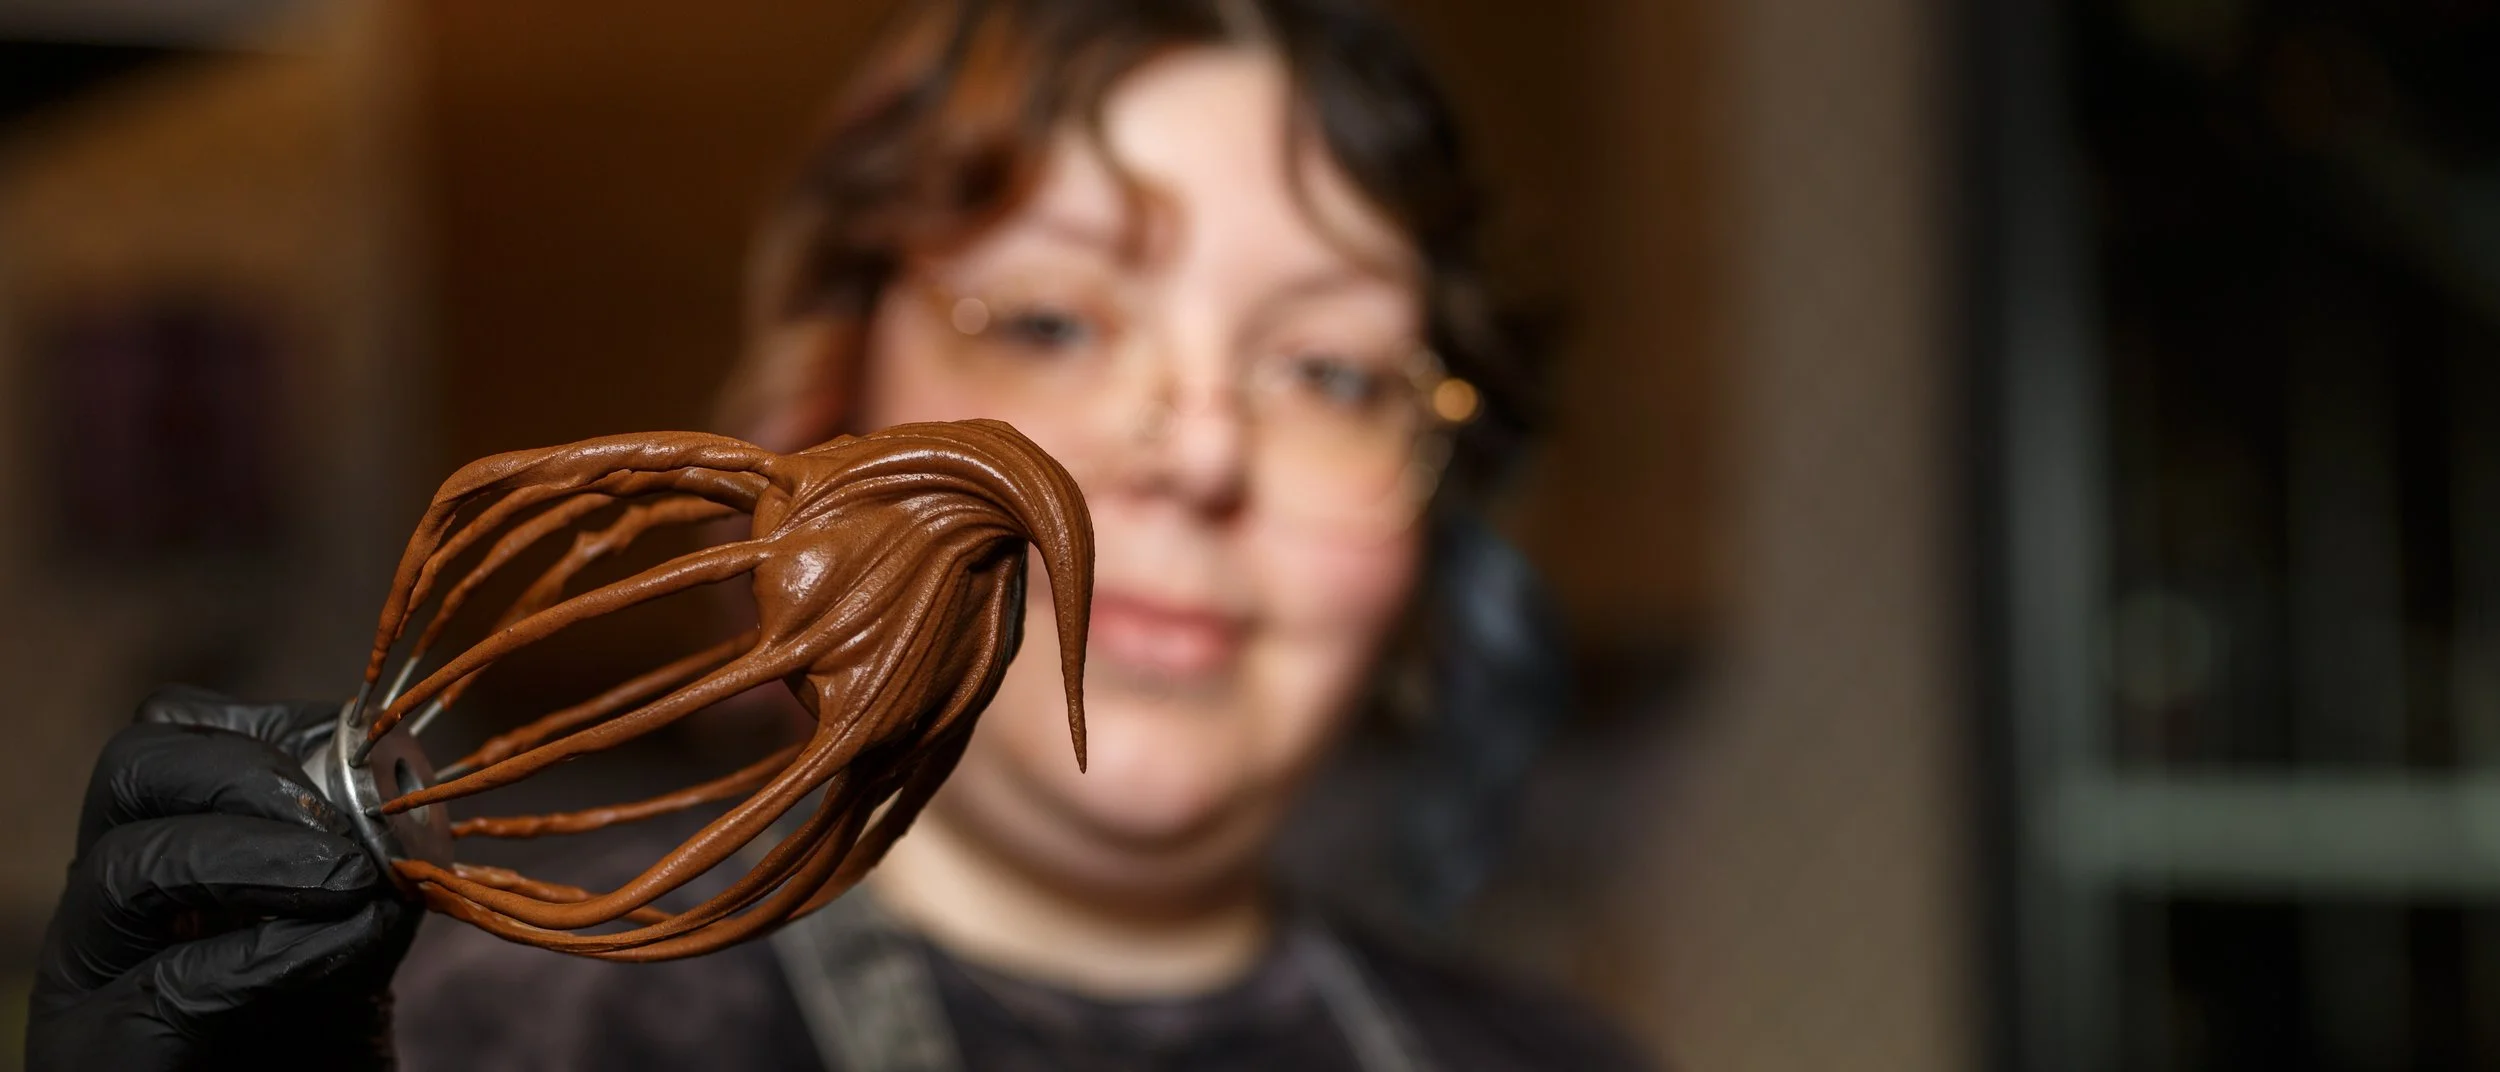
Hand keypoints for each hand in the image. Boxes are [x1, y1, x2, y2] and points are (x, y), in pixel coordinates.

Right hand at [28, 685, 418, 1070]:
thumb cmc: (315, 1043)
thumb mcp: (351, 931)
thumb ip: (368, 861)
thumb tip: (405, 791)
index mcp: (163, 858)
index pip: (175, 731)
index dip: (274, 727)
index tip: (365, 758)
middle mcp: (108, 910)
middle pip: (131, 770)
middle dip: (247, 771)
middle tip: (340, 822)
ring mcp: (90, 982)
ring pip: (127, 865)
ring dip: (262, 854)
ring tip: (353, 883)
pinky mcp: (105, 1056)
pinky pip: (177, 981)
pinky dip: (277, 951)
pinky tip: (346, 946)